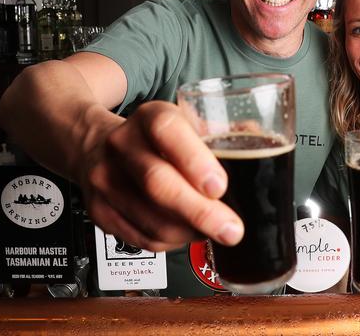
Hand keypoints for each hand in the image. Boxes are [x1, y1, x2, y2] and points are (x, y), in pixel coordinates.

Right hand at [80, 100, 243, 252]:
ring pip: (151, 219)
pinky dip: (172, 243)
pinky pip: (142, 239)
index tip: (220, 187)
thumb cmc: (155, 138)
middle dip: (201, 212)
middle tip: (232, 229)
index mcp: (150, 117)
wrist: (95, 144)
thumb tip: (263, 142)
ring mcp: (105, 179)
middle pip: (158, 184)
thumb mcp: (184, 121)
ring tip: (214, 229)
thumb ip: (220, 132)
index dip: (194, 161)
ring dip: (190, 232)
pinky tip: (187, 232)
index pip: (167, 132)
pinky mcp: (99, 212)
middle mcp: (122, 144)